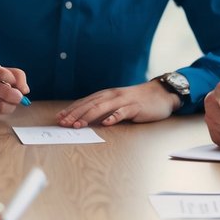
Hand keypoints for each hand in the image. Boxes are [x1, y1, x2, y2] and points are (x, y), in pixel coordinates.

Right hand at [0, 61, 30, 121]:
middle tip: (19, 98)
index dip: (14, 80)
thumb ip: (17, 75)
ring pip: (1, 106)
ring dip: (10, 107)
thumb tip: (25, 90)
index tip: (16, 85)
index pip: (2, 73)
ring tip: (9, 104)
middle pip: (5, 91)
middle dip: (17, 97)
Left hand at [55, 81, 176, 126]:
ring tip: (78, 125)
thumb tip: (84, 117)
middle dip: (75, 114)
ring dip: (89, 116)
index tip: (59, 117)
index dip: (71, 109)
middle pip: (90, 104)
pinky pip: (123, 112)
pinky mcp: (135, 108)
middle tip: (63, 123)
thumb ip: (103, 107)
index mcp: (106, 94)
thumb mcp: (117, 102)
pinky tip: (106, 123)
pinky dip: (114, 117)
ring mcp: (124, 101)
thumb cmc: (136, 100)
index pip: (85, 102)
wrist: (160, 94)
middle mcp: (112, 95)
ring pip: (102, 107)